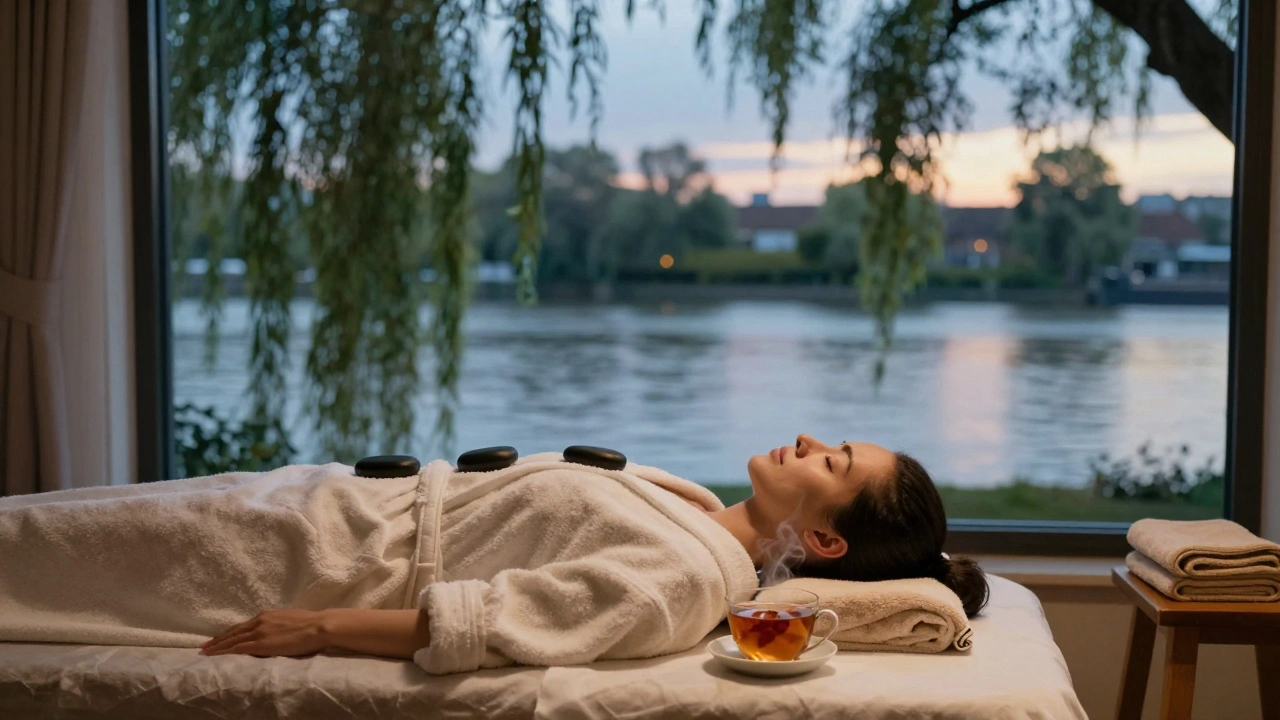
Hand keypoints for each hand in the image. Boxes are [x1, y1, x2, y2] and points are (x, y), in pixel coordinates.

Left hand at [201, 609, 329, 657]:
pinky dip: (225, 652)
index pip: (242, 626)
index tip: (218, 638)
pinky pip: (238, 648)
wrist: (317, 626)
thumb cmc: (310, 624)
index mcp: (266, 615)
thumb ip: (277, 625)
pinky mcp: (261, 643)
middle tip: (204, 646)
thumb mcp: (289, 619)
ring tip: (205, 652)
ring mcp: (259, 632)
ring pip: (232, 640)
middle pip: (233, 632)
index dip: (229, 633)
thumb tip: (275, 631)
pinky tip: (217, 655)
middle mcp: (259, 621)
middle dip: (218, 639)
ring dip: (217, 646)